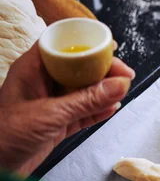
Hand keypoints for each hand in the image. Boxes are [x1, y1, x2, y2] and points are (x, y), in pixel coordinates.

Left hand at [0, 41, 134, 174]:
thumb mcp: (50, 115)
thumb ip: (86, 101)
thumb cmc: (5, 136)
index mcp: (33, 70)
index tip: (112, 49)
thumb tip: (120, 85)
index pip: (63, 47)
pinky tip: (112, 110)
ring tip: (123, 93)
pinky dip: (97, 111)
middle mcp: (42, 83)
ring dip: (103, 92)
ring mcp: (50, 105)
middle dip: (102, 70)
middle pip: (78, 68)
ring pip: (82, 91)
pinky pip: (82, 113)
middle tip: (126, 76)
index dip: (87, 45)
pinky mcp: (56, 125)